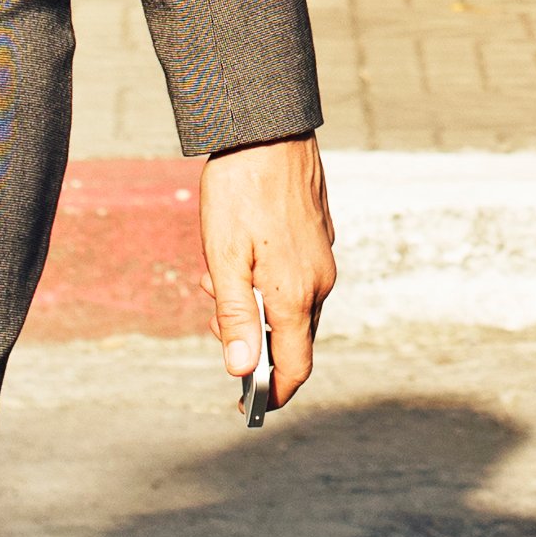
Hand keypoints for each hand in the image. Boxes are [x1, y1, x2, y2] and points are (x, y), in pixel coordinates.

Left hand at [204, 132, 339, 411]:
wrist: (267, 129)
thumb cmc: (239, 192)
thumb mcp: (222, 259)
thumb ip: (234, 319)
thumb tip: (240, 372)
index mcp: (294, 294)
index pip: (295, 365)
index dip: (273, 394)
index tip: (248, 407)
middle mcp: (318, 281)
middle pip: (290, 337)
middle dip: (250, 338)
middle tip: (212, 310)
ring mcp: (322, 258)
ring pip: (291, 306)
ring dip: (255, 306)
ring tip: (219, 270)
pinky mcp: (320, 238)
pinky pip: (296, 278)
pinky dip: (267, 281)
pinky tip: (242, 252)